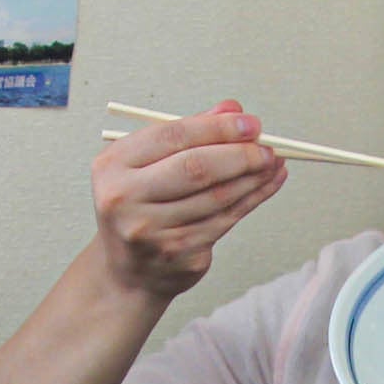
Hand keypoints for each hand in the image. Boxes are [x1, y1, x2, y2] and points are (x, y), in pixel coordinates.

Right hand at [92, 102, 283, 299]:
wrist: (128, 272)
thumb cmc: (139, 207)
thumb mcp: (147, 164)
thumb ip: (188, 134)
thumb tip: (233, 110)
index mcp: (112, 166)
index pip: (172, 136)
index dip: (217, 128)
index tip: (249, 124)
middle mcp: (125, 200)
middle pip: (195, 168)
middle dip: (239, 154)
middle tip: (266, 146)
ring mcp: (151, 232)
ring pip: (216, 197)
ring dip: (252, 177)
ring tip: (272, 162)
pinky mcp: (178, 254)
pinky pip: (224, 220)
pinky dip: (251, 199)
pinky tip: (266, 184)